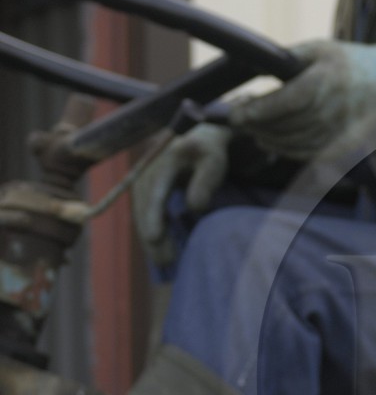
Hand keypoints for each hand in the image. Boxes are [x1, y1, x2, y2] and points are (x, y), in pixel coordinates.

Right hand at [132, 123, 232, 266]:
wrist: (196, 133)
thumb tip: (194, 207)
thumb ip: (205, 182)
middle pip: (145, 205)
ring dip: (149, 236)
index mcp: (166, 159)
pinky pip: (144, 210)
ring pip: (142, 210)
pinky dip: (150, 228)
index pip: (156, 191)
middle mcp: (149, 168)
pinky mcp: (145, 186)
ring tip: (163, 261)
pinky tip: (159, 247)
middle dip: (151, 234)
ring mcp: (144, 177)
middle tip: (164, 261)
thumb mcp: (214, 162)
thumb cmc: (209, 150)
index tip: (155, 237)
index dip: (154, 215)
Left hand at [227, 39, 375, 161]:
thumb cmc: (345, 63)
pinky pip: (306, 153)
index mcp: (328, 80)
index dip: (261, 110)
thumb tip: (248, 65)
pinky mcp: (342, 147)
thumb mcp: (317, 50)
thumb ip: (286, 59)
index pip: (289, 101)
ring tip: (251, 129)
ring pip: (294, 142)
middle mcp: (335, 109)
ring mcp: (340, 131)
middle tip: (236, 120)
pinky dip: (284, 149)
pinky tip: (270, 140)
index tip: (237, 113)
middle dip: (257, 125)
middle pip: (287, 125)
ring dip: (267, 138)